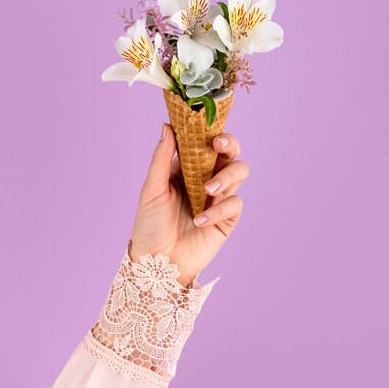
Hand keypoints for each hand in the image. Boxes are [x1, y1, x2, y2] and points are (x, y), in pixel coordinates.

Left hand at [130, 122, 248, 285]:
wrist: (157, 264)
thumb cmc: (149, 225)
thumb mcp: (151, 189)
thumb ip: (161, 158)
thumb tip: (167, 125)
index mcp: (186, 167)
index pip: (204, 142)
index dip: (210, 130)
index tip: (208, 123)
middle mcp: (205, 178)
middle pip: (229, 152)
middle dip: (230, 144)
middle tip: (220, 145)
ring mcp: (218, 197)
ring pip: (239, 172)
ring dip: (226, 176)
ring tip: (208, 190)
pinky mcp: (227, 218)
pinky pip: (234, 203)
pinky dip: (219, 210)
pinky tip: (200, 220)